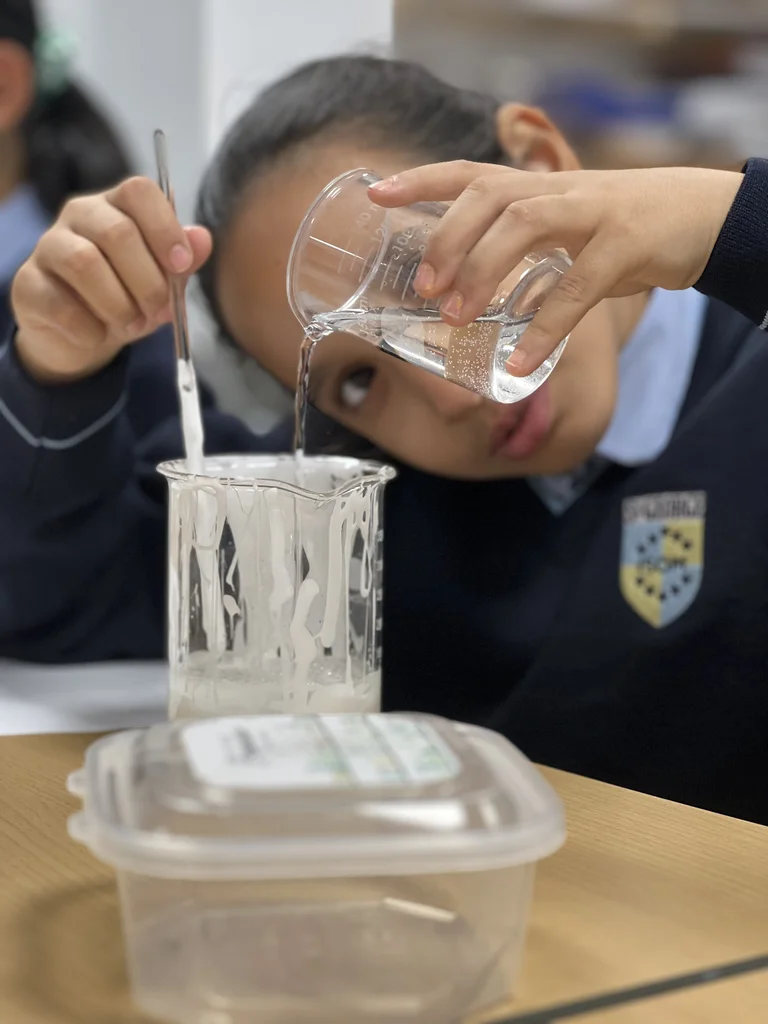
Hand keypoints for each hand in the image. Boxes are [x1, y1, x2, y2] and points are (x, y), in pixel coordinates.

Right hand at [11, 177, 211, 383]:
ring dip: (119, 304)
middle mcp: (80, 216)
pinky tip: (98, 335)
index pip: (139, 191)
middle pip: (117, 232)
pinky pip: (60, 303)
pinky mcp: (27, 283)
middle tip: (160, 311)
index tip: (182, 265)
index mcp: (117, 206)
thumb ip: (182, 262)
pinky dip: (89, 327)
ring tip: (132, 325)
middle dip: (148, 280)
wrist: (82, 335)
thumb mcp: (162, 282)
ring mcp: (49, 246)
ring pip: (85, 264)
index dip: (164, 227)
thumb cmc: (127, 298)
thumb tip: (203, 238)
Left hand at [370, 163, 741, 375]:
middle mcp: (557, 190)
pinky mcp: (627, 246)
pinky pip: (578, 289)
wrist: (700, 215)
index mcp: (536, 186)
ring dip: (482, 272)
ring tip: (456, 319)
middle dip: (446, 238)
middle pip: (488, 194)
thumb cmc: (617, 227)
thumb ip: (518, 252)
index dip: (420, 179)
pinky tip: (520, 366)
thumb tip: (465, 302)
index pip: (468, 172)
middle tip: (424, 290)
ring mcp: (593, 213)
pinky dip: (546, 330)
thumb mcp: (563, 225)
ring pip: (526, 225)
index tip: (376, 194)